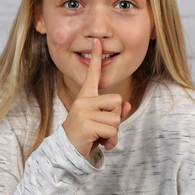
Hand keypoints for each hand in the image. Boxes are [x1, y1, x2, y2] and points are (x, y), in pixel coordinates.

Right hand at [62, 38, 130, 158]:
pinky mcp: (87, 124)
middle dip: (116, 118)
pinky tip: (100, 143)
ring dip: (113, 132)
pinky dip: (111, 141)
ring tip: (99, 136)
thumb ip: (115, 113)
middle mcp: (83, 100)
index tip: (97, 41)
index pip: (92, 75)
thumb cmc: (85, 136)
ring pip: (116, 118)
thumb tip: (128, 104)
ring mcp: (83, 112)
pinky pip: (112, 130)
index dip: (96, 58)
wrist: (66, 153)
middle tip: (102, 128)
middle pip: (117, 101)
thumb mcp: (101, 123)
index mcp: (85, 97)